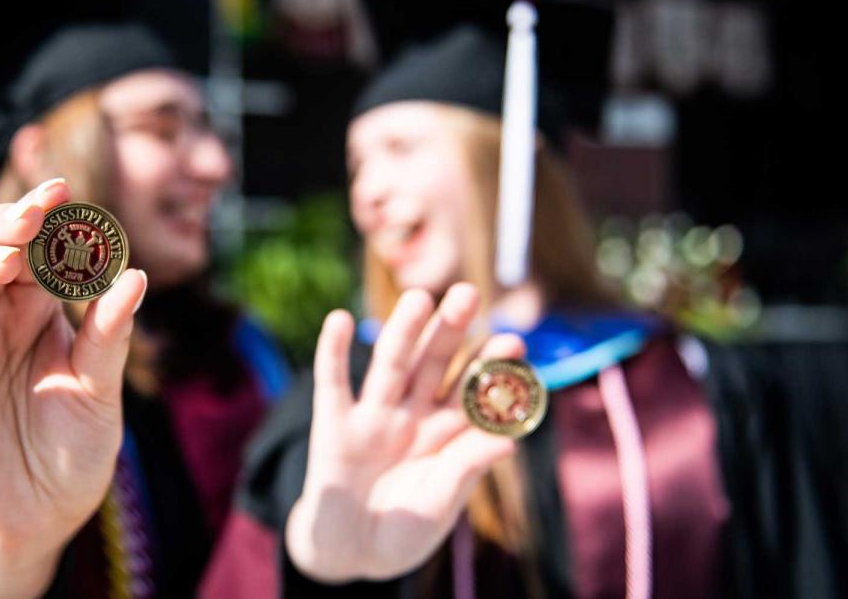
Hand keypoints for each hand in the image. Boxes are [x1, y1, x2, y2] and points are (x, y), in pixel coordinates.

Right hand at [0, 178, 146, 598]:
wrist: (44, 513)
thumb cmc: (74, 447)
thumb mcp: (100, 389)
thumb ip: (109, 336)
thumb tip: (137, 275)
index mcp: (35, 309)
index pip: (30, 247)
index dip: (41, 214)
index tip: (65, 189)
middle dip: (4, 223)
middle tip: (36, 213)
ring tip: (7, 260)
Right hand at [286, 284, 522, 582]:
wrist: (351, 554)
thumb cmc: (404, 532)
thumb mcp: (440, 504)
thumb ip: (467, 469)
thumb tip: (511, 441)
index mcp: (446, 432)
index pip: (473, 390)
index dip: (491, 365)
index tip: (515, 341)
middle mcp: (412, 414)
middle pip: (434, 364)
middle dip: (450, 330)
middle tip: (468, 293)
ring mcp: (373, 416)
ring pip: (390, 365)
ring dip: (402, 331)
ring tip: (418, 298)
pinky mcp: (332, 425)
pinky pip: (333, 383)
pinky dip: (333, 352)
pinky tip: (338, 320)